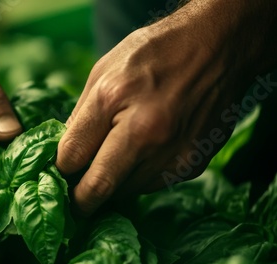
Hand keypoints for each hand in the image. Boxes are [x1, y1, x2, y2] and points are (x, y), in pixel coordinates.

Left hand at [56, 0, 276, 214]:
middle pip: (98, 187)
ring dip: (112, 184)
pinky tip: (143, 153)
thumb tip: (66, 154)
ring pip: (125, 190)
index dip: (59, 171)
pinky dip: (138, 177)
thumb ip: (81, 115)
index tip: (57, 178)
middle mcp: (145, 132)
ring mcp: (171, 152)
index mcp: (113, 99)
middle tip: (72, 203)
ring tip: (114, 161)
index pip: (72, 156)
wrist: (219, 46)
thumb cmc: (155, 53)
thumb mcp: (103, 70)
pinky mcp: (191, 164)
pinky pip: (151, 184)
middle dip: (80, 200)